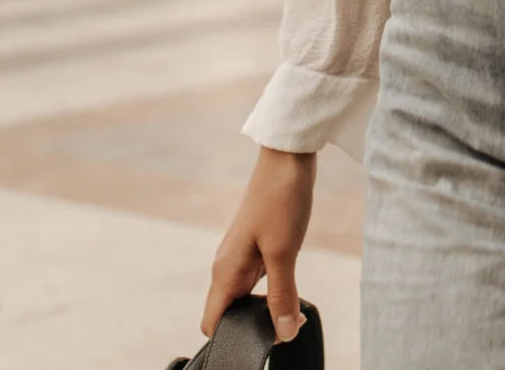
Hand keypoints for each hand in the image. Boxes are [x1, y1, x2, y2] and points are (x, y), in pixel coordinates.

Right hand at [204, 146, 317, 343]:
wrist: (287, 160)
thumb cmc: (280, 199)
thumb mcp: (283, 252)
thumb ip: (282, 296)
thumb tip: (283, 334)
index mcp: (225, 271)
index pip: (212, 322)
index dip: (231, 340)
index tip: (261, 343)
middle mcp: (227, 266)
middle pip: (230, 314)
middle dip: (254, 328)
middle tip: (287, 327)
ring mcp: (241, 257)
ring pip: (245, 299)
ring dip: (266, 310)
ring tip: (293, 313)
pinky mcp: (256, 248)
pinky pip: (257, 282)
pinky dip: (272, 293)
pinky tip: (291, 292)